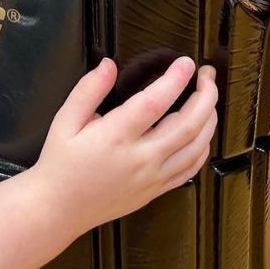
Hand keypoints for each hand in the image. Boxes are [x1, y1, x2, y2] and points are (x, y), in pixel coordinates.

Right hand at [32, 56, 216, 233]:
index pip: (154, 103)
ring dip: (209, 119)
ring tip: (209, 97)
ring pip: (195, 147)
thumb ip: (88, 89)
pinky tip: (203, 131)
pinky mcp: (157, 190)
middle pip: (186, 125)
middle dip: (204, 96)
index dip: (174, 80)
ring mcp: (152, 177)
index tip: (185, 62)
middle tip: (207, 75)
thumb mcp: (65, 119)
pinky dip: (204, 147)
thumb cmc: (62, 162)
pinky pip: (191, 169)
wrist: (60, 208)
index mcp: (116, 136)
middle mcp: (140, 158)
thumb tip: (108, 65)